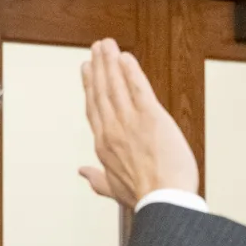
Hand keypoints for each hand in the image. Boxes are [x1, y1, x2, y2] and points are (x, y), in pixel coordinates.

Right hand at [79, 39, 198, 206]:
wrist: (162, 200)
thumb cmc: (144, 198)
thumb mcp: (114, 189)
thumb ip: (97, 179)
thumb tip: (82, 173)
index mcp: (104, 145)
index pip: (94, 109)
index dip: (90, 87)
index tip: (87, 72)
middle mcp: (113, 129)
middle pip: (102, 92)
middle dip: (98, 67)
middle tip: (95, 49)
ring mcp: (130, 121)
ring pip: (116, 85)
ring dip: (110, 62)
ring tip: (106, 44)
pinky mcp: (151, 116)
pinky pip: (138, 88)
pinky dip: (131, 71)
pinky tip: (126, 57)